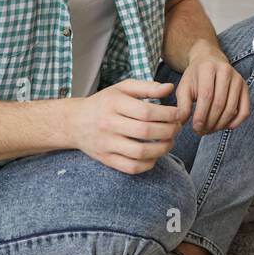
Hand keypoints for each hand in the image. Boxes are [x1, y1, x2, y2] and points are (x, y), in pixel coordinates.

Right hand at [71, 79, 185, 174]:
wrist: (74, 122)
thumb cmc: (105, 103)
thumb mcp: (122, 88)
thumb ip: (147, 87)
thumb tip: (170, 88)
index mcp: (113, 104)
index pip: (147, 112)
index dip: (168, 114)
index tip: (179, 114)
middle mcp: (108, 124)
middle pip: (146, 132)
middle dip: (169, 131)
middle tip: (177, 128)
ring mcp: (106, 144)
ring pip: (140, 152)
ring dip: (162, 149)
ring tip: (170, 142)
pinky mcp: (106, 159)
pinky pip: (131, 167)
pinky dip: (148, 163)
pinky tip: (155, 154)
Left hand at [176, 46, 249, 134]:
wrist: (209, 61)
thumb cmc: (195, 77)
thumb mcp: (184, 87)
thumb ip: (182, 105)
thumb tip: (182, 122)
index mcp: (208, 68)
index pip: (207, 96)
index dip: (201, 115)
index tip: (195, 127)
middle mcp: (226, 71)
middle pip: (220, 104)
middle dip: (210, 122)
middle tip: (201, 131)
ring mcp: (238, 79)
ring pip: (231, 109)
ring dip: (220, 125)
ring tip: (210, 130)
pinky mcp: (245, 87)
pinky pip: (244, 110)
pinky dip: (236, 122)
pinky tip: (224, 126)